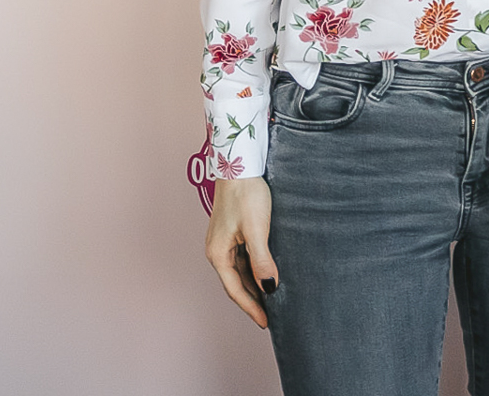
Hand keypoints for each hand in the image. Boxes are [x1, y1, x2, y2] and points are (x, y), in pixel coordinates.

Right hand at [206, 175, 278, 327]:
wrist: (239, 165)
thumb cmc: (246, 194)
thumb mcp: (257, 230)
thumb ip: (262, 260)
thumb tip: (269, 288)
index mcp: (218, 254)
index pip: (235, 290)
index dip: (252, 308)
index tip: (266, 322)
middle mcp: (217, 251)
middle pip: (235, 284)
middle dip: (252, 301)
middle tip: (271, 317)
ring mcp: (223, 242)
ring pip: (239, 272)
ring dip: (253, 286)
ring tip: (271, 301)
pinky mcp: (231, 233)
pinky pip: (242, 260)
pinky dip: (253, 271)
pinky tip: (265, 274)